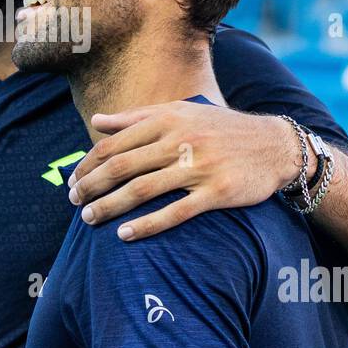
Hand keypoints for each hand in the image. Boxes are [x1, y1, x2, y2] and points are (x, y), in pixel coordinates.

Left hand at [67, 102, 309, 239]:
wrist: (275, 145)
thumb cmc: (220, 129)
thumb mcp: (181, 112)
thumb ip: (136, 117)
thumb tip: (96, 121)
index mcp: (167, 118)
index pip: (114, 143)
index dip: (88, 164)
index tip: (72, 181)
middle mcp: (180, 139)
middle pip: (122, 166)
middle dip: (91, 186)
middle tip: (74, 202)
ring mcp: (198, 166)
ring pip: (142, 189)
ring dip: (110, 206)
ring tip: (89, 220)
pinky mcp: (216, 192)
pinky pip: (175, 212)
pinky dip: (146, 225)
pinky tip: (125, 234)